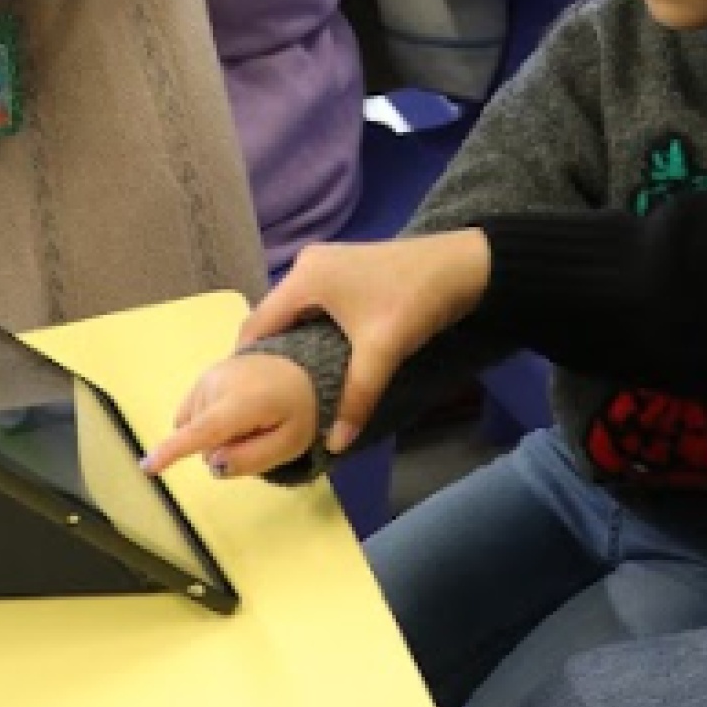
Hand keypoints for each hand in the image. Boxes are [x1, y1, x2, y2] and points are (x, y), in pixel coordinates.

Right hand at [143, 355, 318, 479]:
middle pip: (199, 437)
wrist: (310, 363)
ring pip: (194, 423)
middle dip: (221, 446)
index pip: (201, 431)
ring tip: (251, 420)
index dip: (173, 451)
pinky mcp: (209, 371)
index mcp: (241, 402)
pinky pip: (193, 408)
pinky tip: (235, 412)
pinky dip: (208, 418)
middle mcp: (217, 383)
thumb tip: (213, 465)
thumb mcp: (290, 443)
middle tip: (258, 434)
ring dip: (216, 432)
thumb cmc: (304, 408)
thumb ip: (252, 459)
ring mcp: (210, 374)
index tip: (146, 466)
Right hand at [238, 232, 492, 449]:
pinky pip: (311, 302)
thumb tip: (334, 444)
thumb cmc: (414, 301)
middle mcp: (307, 265)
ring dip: (289, 341)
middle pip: (272, 316)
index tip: (242, 397)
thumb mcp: (381, 353)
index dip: (246, 362)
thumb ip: (355, 398)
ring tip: (287, 382)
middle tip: (264, 395)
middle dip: (267, 355)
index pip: (256, 325)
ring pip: (293, 309)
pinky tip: (317, 355)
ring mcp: (326, 262)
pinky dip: (307, 327)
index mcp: (305, 278)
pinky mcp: (344, 268)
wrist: (463, 264)